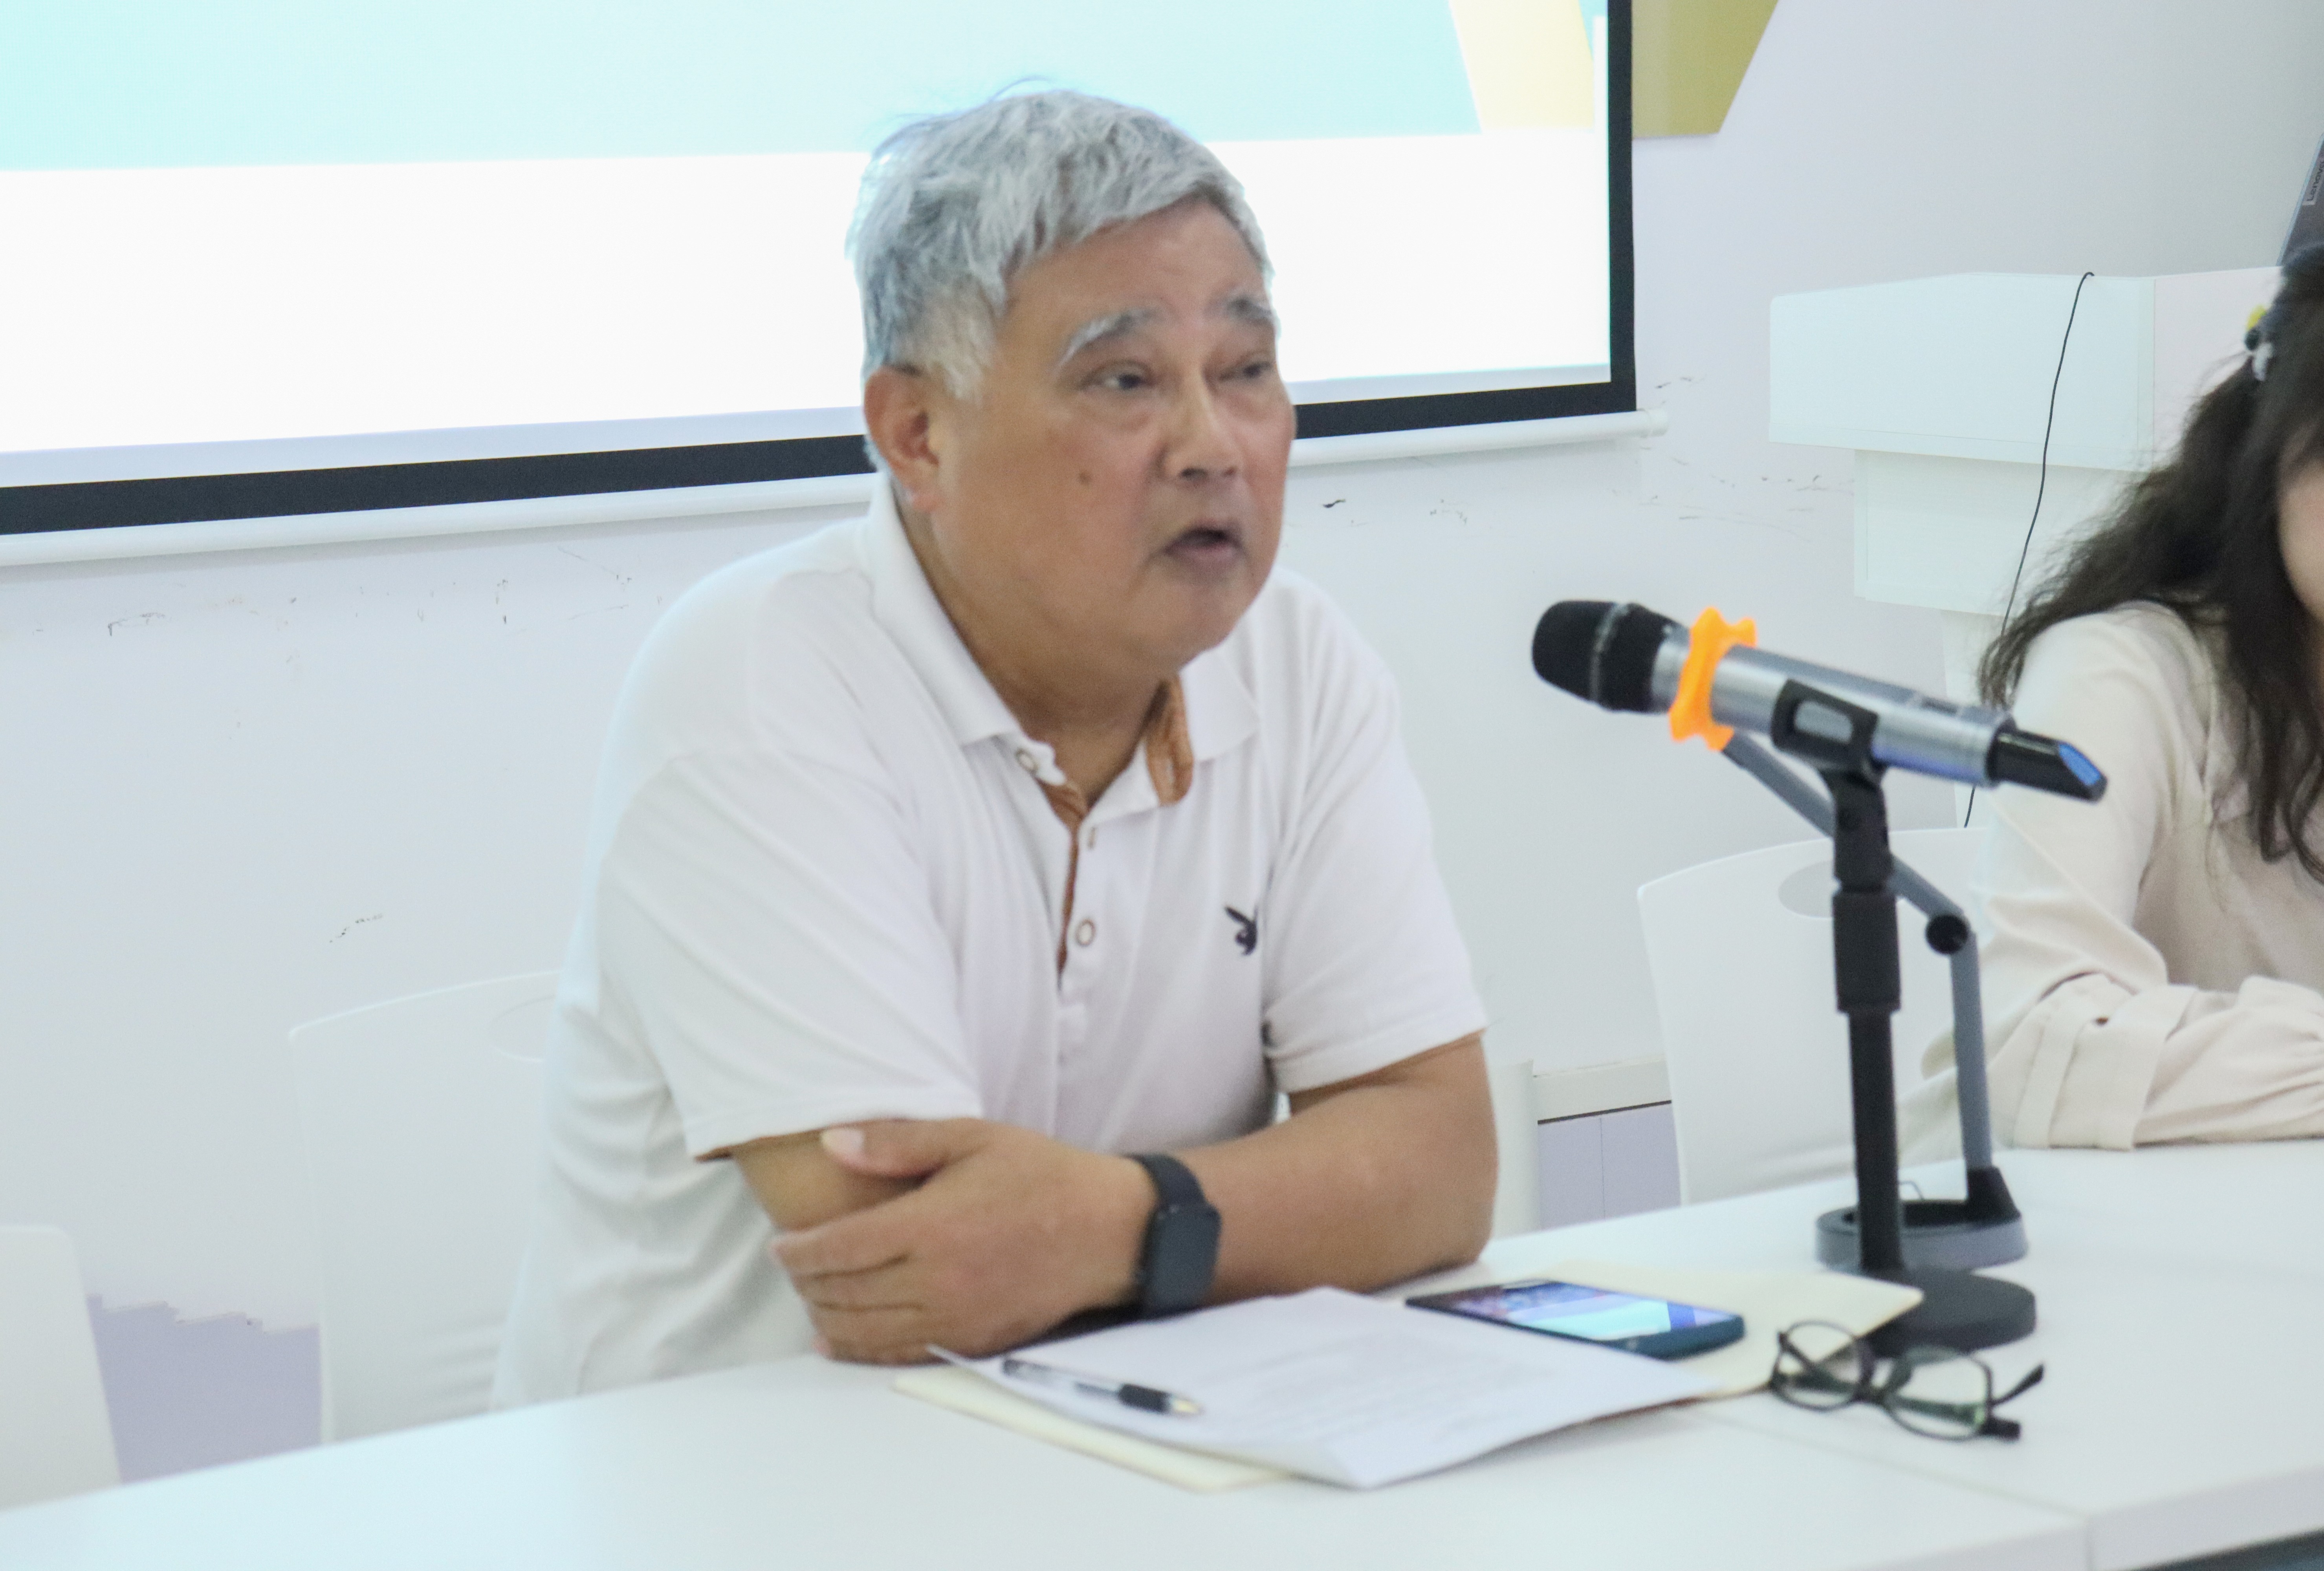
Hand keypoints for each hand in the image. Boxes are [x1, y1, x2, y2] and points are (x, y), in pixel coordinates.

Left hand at [770, 1119, 1152, 1364]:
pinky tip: (836, 1341)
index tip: (781, 1244)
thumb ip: (898, 1143)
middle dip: (807, 1282)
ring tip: (811, 1295)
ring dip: (827, 1315)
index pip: (839, 1248)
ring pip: (864, 1330)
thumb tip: (831, 1144)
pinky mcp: (971, 1341)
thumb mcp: (973, 1138)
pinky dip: (858, 1350)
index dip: (799, 1251)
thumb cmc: (1041, 1175)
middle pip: (843, 1292)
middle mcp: (936, 1280)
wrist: (1109, 1231)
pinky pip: (899, 1354)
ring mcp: (954, 1318)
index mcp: (931, 1226)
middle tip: (794, 1266)